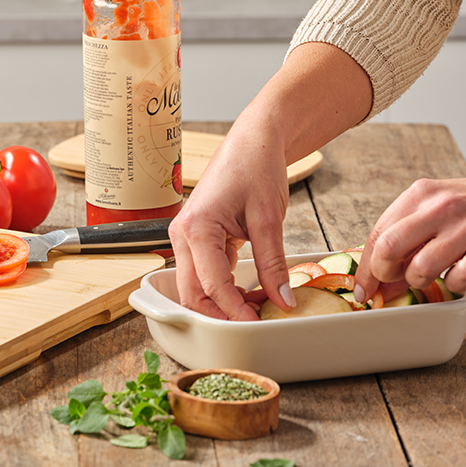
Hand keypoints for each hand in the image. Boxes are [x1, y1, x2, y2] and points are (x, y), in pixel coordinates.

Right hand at [169, 120, 294, 320]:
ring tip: (260, 306)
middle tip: (255, 323)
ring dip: (223, 302)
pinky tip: (252, 290)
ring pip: (197, 286)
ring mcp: (188, 236)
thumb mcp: (268, 218)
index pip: (211, 285)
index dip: (234, 311)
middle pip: (192, 293)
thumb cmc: (255, 167)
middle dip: (221, 314)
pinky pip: (206, 272)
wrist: (253, 141)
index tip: (257, 325)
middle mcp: (183, 234)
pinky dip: (226, 287)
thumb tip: (282, 300)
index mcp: (197, 227)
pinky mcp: (198, 237)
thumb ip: (272, 264)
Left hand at [353, 168, 465, 301]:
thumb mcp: (440, 205)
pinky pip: (458, 280)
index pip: (379, 233)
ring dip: (421, 283)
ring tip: (434, 276)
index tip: (363, 288)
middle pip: (389, 249)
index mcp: (421, 193)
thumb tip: (381, 274)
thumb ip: (410, 233)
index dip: (365, 267)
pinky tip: (461, 275)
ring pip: (420, 270)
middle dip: (384, 276)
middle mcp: (440, 206)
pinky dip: (454, 286)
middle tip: (393, 285)